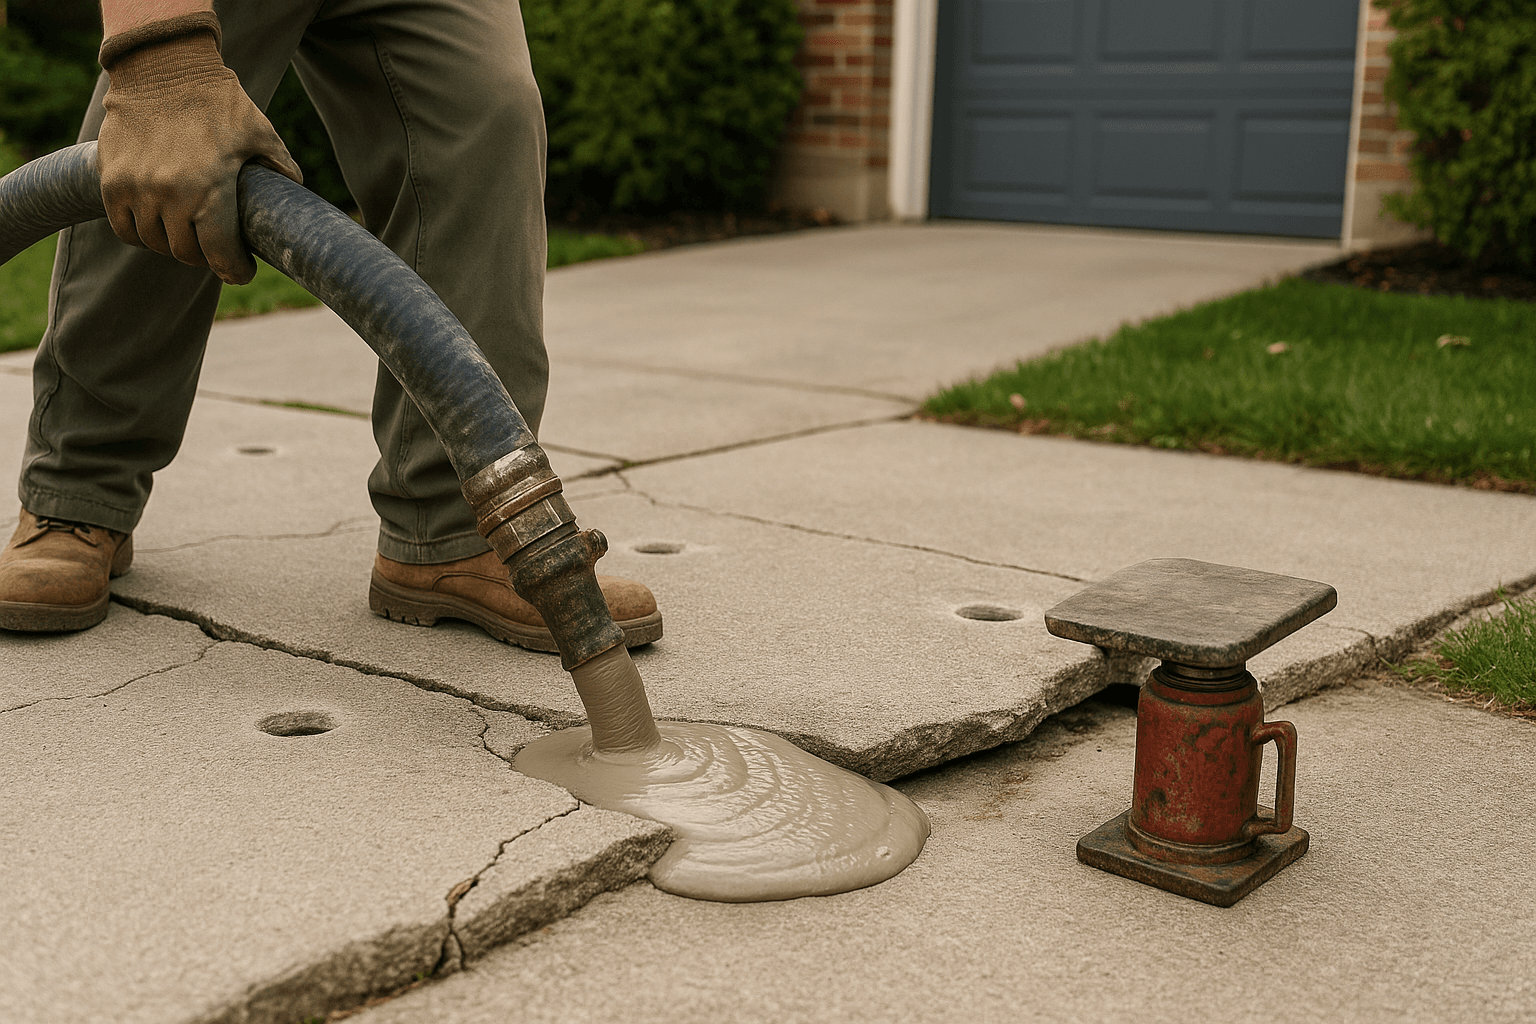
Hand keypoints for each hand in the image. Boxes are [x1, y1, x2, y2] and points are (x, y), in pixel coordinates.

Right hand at [97, 14, 302, 284]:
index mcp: (210, 190)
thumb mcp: (261, 134)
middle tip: (216, 248)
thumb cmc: (218, 102)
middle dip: (205, 256)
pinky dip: (141, 233)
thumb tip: (299, 190)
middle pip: (185, 253)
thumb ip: (281, 167)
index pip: (219, 255)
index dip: (234, 270)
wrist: (162, 67)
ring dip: (172, 244)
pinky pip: (124, 227)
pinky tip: (158, 224)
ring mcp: (135, 188)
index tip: (242, 272)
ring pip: (154, 242)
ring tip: (187, 233)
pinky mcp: (110, 180)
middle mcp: (169, 195)